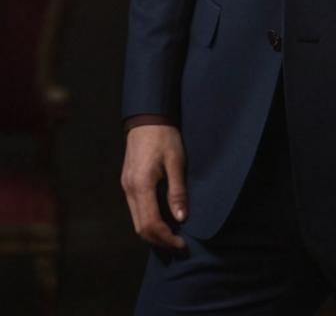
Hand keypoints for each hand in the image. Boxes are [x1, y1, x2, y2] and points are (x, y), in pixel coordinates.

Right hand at [121, 124, 187, 249]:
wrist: (147, 118)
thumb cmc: (165, 137)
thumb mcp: (176, 162)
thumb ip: (177, 191)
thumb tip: (181, 219)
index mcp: (141, 186)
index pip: (150, 224)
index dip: (166, 238)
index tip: (182, 243)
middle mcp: (129, 190)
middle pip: (140, 227)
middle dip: (159, 240)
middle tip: (178, 244)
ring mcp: (126, 186)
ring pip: (136, 220)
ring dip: (153, 232)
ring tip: (172, 235)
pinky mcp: (127, 182)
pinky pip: (135, 209)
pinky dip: (148, 219)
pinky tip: (162, 218)